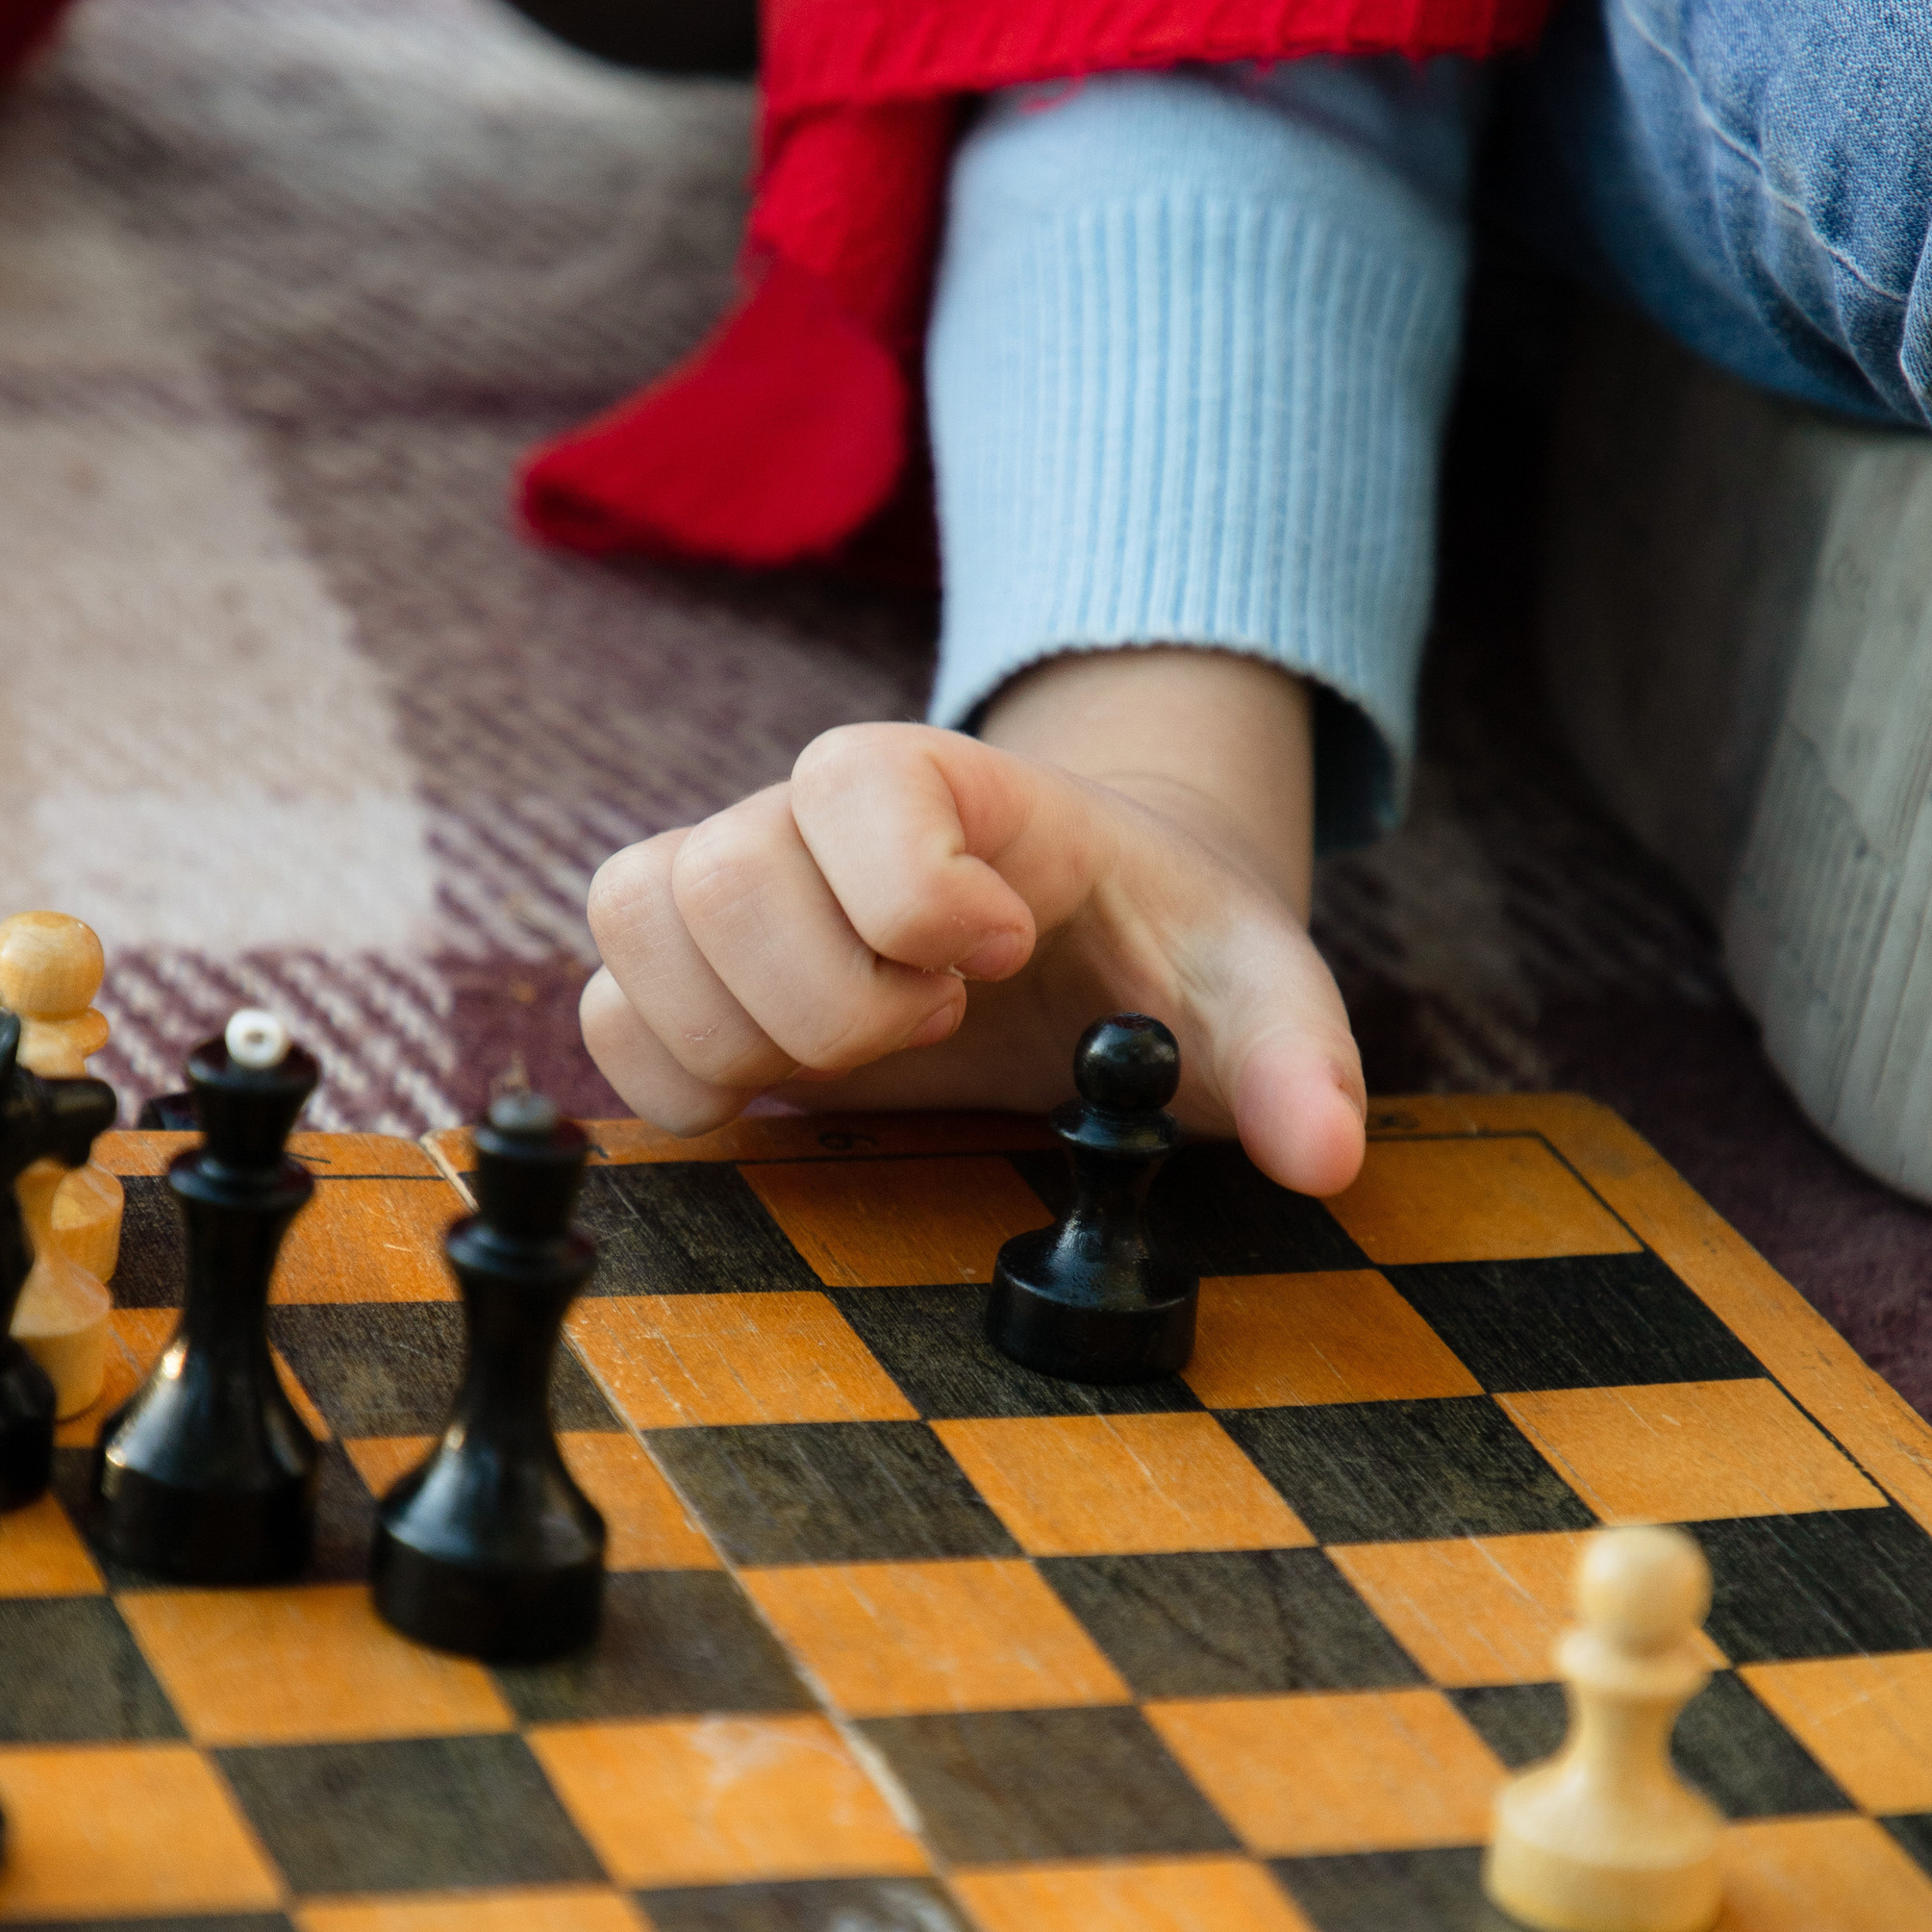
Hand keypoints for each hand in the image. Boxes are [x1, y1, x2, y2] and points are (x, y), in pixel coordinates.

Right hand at [582, 655, 1366, 1193]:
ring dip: (737, 1033)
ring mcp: (740, 891)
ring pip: (633, 926)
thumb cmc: (1164, 949)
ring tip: (859, 1064)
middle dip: (832, 997)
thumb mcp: (1256, 987)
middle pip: (722, 874)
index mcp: (954, 786)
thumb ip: (1297, 1054)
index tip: (1004, 953)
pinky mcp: (694, 975)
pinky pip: (609, 1014)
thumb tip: (1323, 1156)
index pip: (855, 774)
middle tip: (939, 1027)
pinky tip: (785, 1104)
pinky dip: (674, 1079)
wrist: (1100, 936)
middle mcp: (814, 818)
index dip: (912, 888)